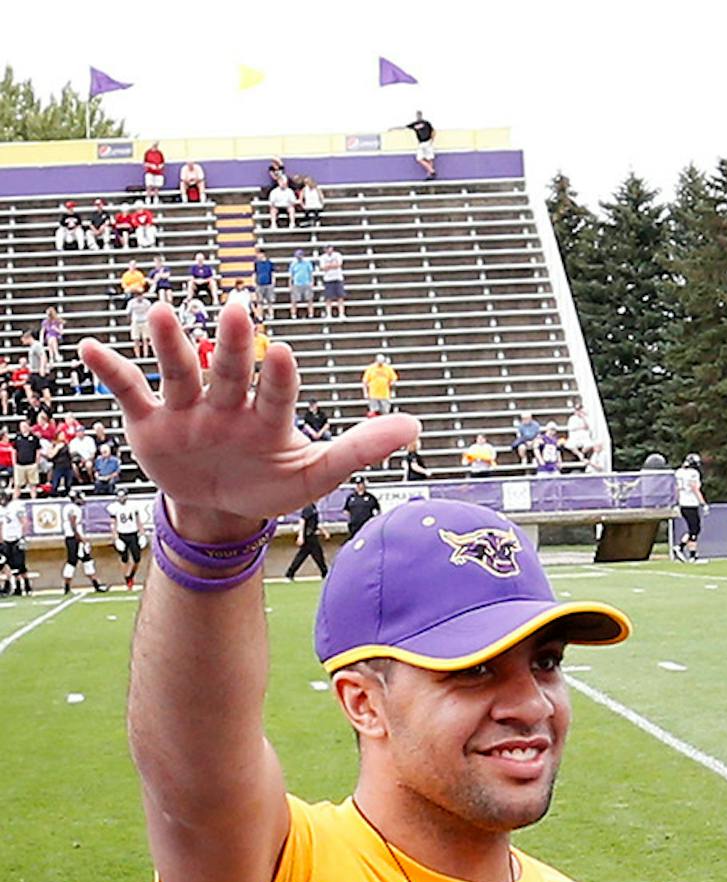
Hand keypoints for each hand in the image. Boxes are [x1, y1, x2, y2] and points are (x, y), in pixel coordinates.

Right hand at [79, 297, 415, 539]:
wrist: (221, 509)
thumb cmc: (272, 483)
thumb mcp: (316, 474)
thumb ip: (360, 449)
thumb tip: (416, 426)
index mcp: (270, 419)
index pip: (278, 395)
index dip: (281, 379)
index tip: (285, 354)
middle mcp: (229, 405)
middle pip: (232, 373)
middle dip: (236, 346)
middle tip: (243, 308)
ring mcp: (188, 411)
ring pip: (179, 372)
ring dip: (170, 345)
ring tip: (159, 312)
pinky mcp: (152, 423)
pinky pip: (129, 392)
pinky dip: (112, 370)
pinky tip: (91, 347)